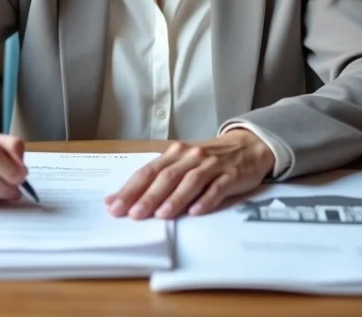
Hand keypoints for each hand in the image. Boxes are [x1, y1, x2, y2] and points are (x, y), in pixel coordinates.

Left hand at [104, 130, 274, 219]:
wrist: (247, 147)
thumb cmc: (207, 160)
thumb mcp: (181, 164)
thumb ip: (156, 179)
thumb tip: (123, 199)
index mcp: (174, 154)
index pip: (148, 172)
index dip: (131, 189)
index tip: (114, 206)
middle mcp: (190, 157)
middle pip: (166, 177)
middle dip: (148, 196)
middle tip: (133, 215)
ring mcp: (211, 165)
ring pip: (190, 181)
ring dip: (174, 199)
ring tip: (161, 215)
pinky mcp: (231, 175)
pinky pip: (217, 187)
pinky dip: (206, 200)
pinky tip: (196, 211)